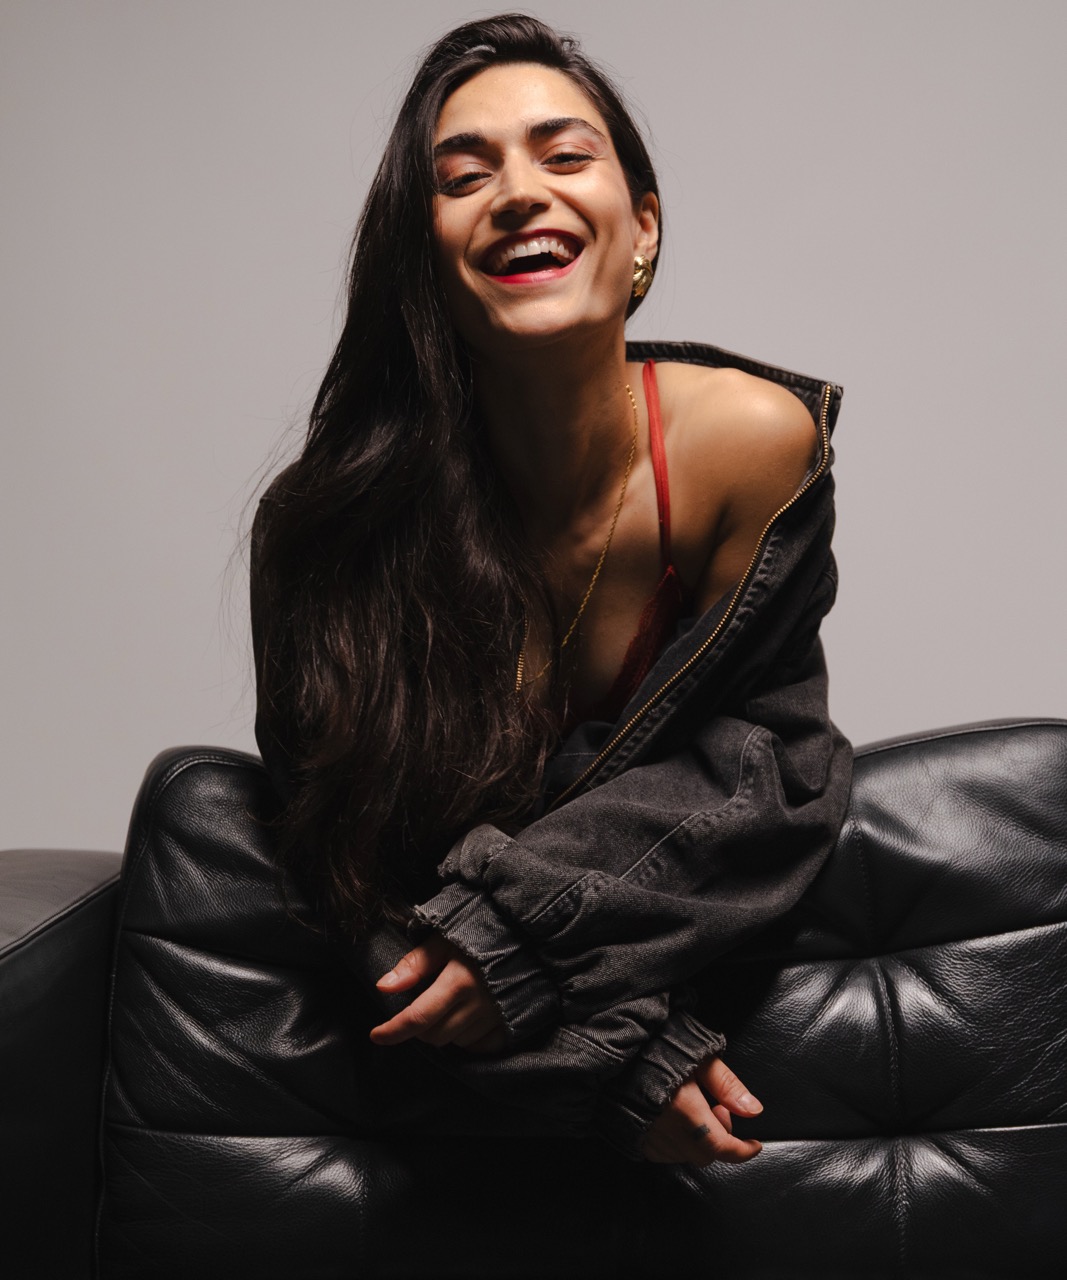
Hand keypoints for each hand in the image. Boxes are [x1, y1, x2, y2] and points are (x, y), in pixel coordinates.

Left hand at [370, 932, 507, 1051]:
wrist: (528, 932)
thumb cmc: (482, 929)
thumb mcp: (444, 939)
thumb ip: (414, 964)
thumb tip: (383, 987)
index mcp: (458, 981)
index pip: (417, 1018)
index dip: (393, 1030)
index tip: (376, 1034)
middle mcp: (478, 1004)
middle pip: (434, 1035)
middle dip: (419, 1027)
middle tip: (421, 1006)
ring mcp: (496, 1017)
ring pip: (456, 1042)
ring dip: (444, 1031)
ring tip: (449, 1006)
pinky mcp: (511, 1024)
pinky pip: (481, 1046)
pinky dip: (468, 1039)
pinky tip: (467, 1020)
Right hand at [641, 1057, 762, 1165]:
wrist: (617, 1044)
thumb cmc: (658, 1046)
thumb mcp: (700, 1056)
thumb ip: (727, 1085)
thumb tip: (753, 1110)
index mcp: (685, 1110)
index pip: (722, 1146)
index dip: (743, 1150)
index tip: (754, 1144)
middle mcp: (666, 1129)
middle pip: (704, 1155)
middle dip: (720, 1140)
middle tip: (718, 1109)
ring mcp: (647, 1136)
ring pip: (684, 1156)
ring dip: (698, 1142)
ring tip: (695, 1112)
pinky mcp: (633, 1135)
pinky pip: (662, 1153)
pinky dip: (676, 1144)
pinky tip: (676, 1122)